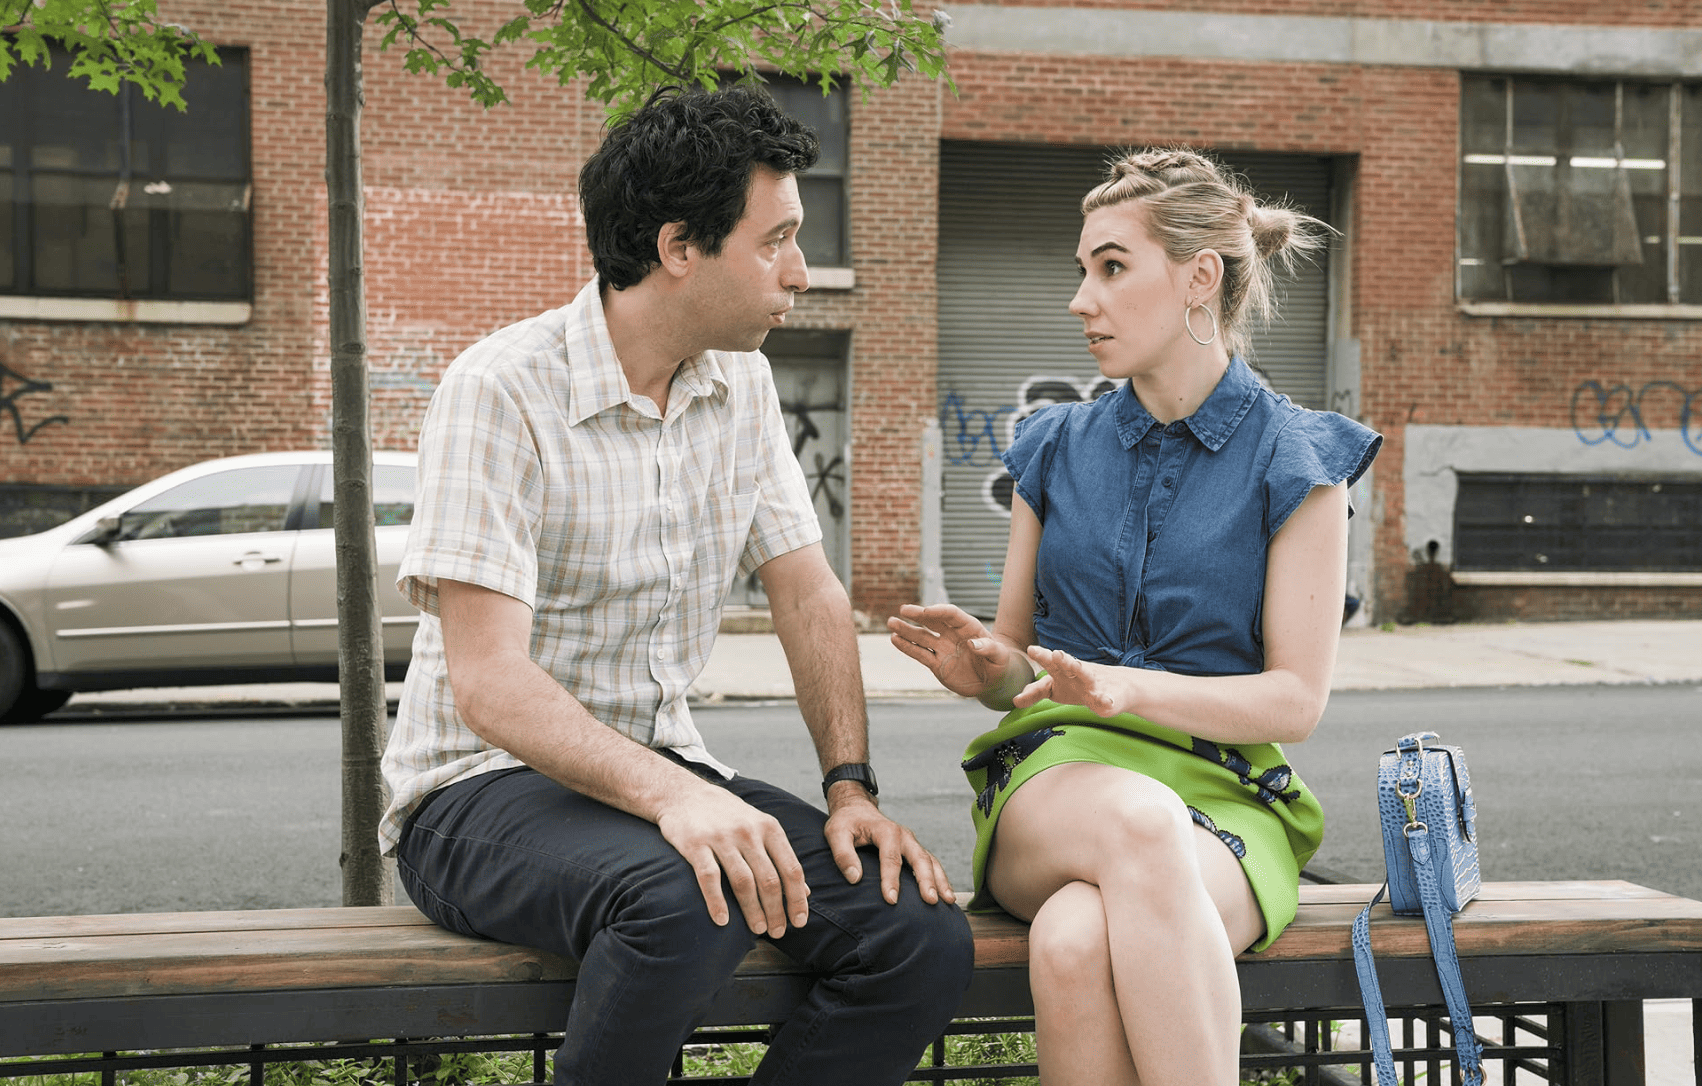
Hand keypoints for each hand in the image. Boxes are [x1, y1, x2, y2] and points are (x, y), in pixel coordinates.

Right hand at [655, 781, 810, 936]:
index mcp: (769, 828)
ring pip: (743, 881)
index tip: (799, 922)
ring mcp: (721, 837)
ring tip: (758, 929)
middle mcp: (748, 832)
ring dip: (752, 910)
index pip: (791, 869)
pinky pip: (709, 878)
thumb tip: (804, 893)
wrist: (684, 794)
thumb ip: (781, 857)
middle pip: (769, 879)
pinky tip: (723, 921)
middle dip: (776, 910)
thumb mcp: (760, 827)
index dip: (797, 899)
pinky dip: (717, 902)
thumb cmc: (727, 815)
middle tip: (777, 932)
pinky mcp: (695, 844)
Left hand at [823, 785, 956, 906]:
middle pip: (919, 858)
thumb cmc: (846, 823)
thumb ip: (843, 854)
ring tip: (947, 901)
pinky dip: (940, 878)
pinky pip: (931, 864)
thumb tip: (855, 878)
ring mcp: (911, 843)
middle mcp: (904, 836)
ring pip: (930, 861)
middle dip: (926, 880)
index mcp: (886, 831)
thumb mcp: (836, 833)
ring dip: (940, 880)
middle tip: (930, 901)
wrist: (856, 810)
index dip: (891, 880)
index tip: (891, 900)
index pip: (890, 857)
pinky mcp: (914, 850)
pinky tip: (945, 896)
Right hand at [887, 603, 1016, 698]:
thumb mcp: (999, 657)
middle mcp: (952, 634)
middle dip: (918, 615)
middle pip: (932, 621)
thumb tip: (973, 644)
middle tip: (903, 610)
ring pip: (922, 637)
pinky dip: (907, 647)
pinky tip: (894, 639)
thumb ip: (988, 649)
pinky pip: (920, 654)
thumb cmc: (998, 664)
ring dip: (907, 630)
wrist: (992, 681)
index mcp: (968, 627)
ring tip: (891, 623)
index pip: (951, 614)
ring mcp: (942, 648)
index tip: (926, 611)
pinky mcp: (936, 663)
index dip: (939, 611)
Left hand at [1016, 645, 1135, 717]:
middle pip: (1068, 664)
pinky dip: (1105, 700)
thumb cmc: (1080, 685)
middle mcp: (1078, 673)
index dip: (1042, 656)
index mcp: (1063, 671)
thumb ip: (1036, 692)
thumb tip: (1014, 701)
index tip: (1031, 649)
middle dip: (1062, 659)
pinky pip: (1107, 700)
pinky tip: (1105, 701)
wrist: (1118, 687)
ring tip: (1075, 665)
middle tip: (1055, 654)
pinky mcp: (1108, 699)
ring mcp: (1094, 684)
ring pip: (1086, 675)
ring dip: (1080, 670)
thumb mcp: (1055, 688)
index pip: (1050, 664)